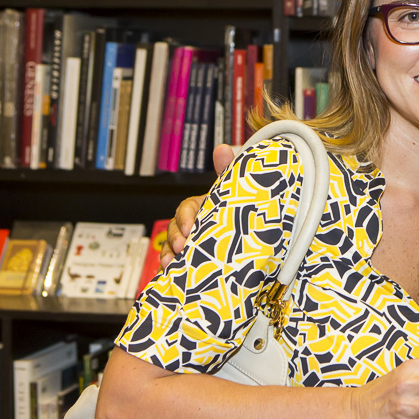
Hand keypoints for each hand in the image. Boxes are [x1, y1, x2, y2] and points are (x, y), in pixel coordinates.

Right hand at [159, 143, 237, 267]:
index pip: (187, 208)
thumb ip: (227, 171)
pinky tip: (170, 270)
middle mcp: (193, 223)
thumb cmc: (236, 210)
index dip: (186, 218)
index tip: (190, 228)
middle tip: (182, 247)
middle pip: (176, 228)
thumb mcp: (232, 192)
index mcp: (201, 206)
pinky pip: (175, 260)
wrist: (249, 235)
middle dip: (175, 238)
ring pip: (172, 245)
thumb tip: (222, 148)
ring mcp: (190, 240)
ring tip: (171, 263)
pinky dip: (170, 264)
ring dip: (169, 253)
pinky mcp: (190, 257)